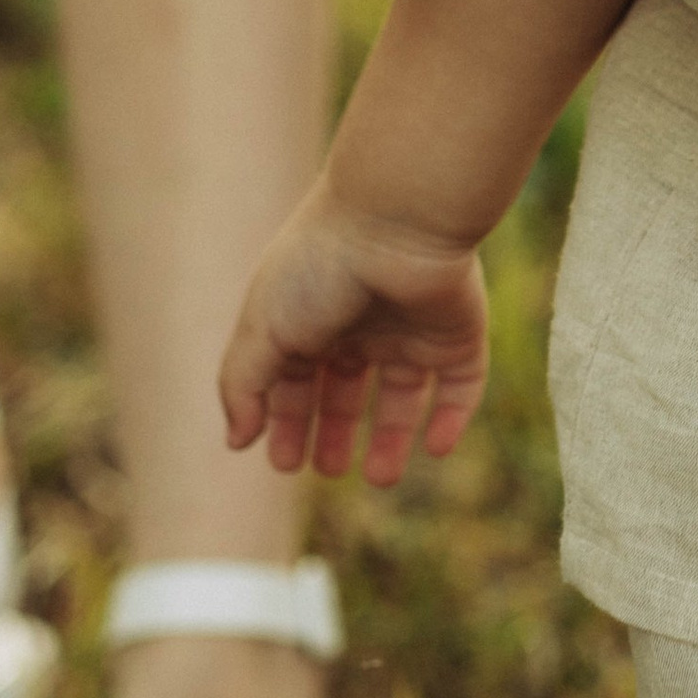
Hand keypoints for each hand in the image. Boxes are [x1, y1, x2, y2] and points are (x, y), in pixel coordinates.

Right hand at [220, 183, 490, 487]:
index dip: (287, 420)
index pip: (295, 377)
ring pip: (404, 392)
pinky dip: (452, 417)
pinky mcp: (459, 332)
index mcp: (311, 313)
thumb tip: (236, 441)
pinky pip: (462, 383)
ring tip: (380, 478)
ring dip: (392, 436)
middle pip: (347, 387)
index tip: (284, 463)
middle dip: (334, 429)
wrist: (399, 220)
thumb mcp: (262, 329)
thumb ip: (243, 386)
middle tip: (326, 471)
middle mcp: (362, 320)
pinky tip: (436, 450)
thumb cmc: (320, 266)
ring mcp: (412, 327)